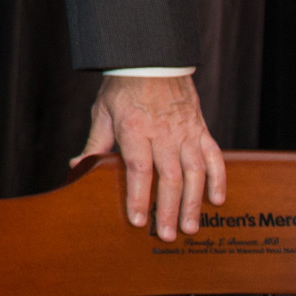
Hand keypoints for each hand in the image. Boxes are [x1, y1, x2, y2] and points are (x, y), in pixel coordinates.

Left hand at [74, 73, 225, 239]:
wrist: (152, 60)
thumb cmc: (124, 87)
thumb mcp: (103, 112)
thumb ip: (95, 143)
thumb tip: (77, 167)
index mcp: (135, 130)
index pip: (139, 170)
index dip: (139, 197)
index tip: (138, 220)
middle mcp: (163, 134)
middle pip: (169, 178)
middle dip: (169, 209)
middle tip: (168, 235)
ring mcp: (186, 132)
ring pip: (194, 173)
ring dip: (194, 202)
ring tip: (191, 227)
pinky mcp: (201, 129)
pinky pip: (214, 157)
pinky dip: (218, 179)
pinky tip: (217, 200)